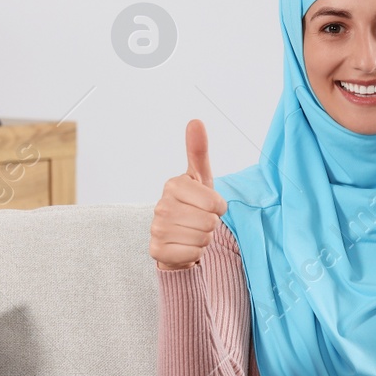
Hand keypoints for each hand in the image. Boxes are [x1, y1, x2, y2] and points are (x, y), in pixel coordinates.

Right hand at [150, 119, 227, 270]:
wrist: (178, 237)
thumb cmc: (193, 205)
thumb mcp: (200, 178)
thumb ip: (198, 151)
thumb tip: (195, 121)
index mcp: (173, 185)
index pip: (215, 203)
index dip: (219, 208)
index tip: (209, 206)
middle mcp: (161, 206)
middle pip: (209, 222)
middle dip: (211, 225)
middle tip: (199, 222)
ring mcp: (156, 229)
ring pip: (201, 239)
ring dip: (203, 239)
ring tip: (193, 232)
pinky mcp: (156, 251)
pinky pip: (191, 254)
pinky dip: (194, 253)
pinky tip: (185, 246)